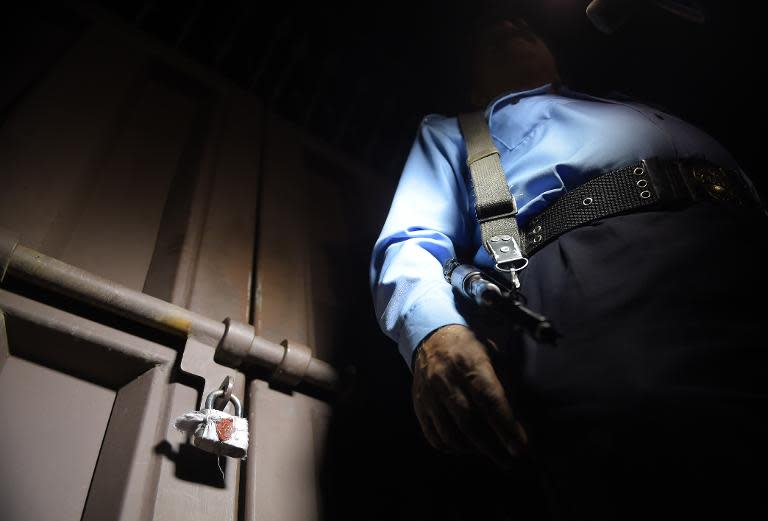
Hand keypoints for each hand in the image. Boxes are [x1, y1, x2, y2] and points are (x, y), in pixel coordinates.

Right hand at [412, 324, 527, 468]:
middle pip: (469, 422)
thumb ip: (507, 387)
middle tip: (509, 461)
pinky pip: (434, 436)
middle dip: (492, 447)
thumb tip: (520, 423)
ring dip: (472, 449)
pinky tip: (465, 445)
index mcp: (470, 363)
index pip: (490, 399)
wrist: (433, 337)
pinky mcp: (419, 404)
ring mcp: (430, 393)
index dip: (506, 426)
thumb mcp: (494, 357)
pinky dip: (451, 448)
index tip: (520, 447)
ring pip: (450, 433)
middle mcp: (447, 379)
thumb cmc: (470, 350)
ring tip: (487, 450)